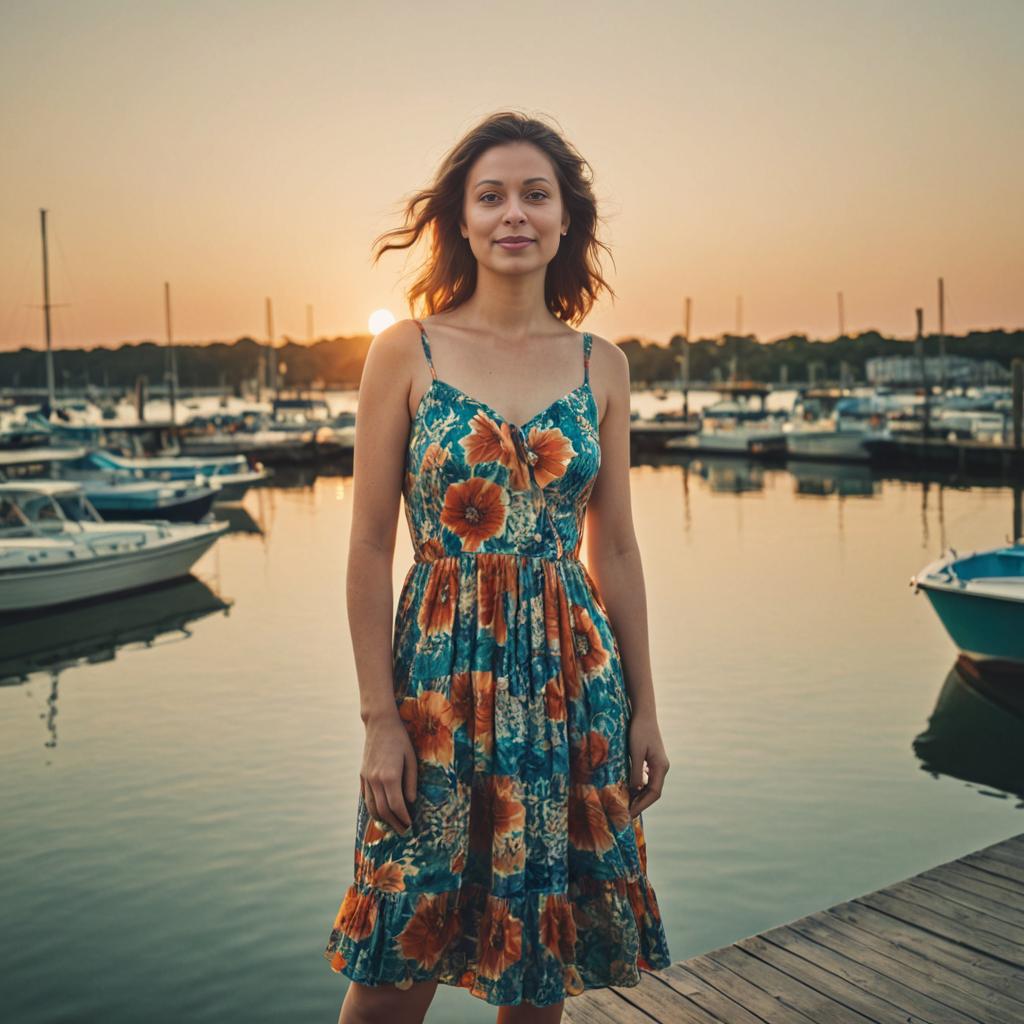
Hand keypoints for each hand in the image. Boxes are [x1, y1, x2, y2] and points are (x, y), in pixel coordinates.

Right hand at [360, 711, 417, 834]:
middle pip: (383, 810)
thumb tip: (410, 802)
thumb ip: (411, 782)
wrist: (380, 724)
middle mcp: (375, 780)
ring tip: (393, 825)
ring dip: (382, 820)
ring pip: (372, 807)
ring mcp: (366, 778)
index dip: (403, 818)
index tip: (410, 824)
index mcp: (390, 776)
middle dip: (394, 823)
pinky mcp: (362, 775)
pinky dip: (373, 809)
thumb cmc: (400, 739)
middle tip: (404, 831)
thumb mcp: (411, 759)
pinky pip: (366, 798)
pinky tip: (381, 812)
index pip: (396, 806)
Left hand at [627, 711, 668, 817]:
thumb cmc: (639, 730)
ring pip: (650, 786)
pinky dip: (639, 786)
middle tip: (625, 814)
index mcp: (660, 767)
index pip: (654, 793)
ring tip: (626, 804)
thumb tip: (634, 790)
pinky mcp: (652, 759)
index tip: (629, 814)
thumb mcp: (635, 752)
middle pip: (653, 792)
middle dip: (640, 803)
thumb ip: (636, 771)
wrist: (644, 713)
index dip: (642, 805)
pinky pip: (647, 778)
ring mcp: (658, 764)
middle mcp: (662, 768)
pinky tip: (629, 789)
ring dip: (639, 796)